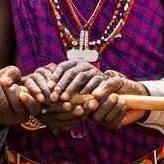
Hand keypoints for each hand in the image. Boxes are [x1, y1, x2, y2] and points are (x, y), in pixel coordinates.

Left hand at [0, 66, 39, 125]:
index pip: (34, 107)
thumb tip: (5, 82)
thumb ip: (12, 73)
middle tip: (0, 79)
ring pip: (2, 106)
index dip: (29, 101)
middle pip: (16, 105)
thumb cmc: (11, 79)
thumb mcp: (14, 73)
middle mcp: (21, 116)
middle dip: (7, 90)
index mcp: (31, 106)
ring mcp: (8, 119)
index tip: (22, 91)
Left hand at [24, 61, 147, 129]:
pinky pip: (103, 83)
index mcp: (77, 64)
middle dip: (63, 85)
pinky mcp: (113, 80)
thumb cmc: (90, 93)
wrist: (118, 93)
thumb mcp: (76, 92)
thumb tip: (45, 97)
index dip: (55, 77)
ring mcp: (99, 72)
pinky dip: (97, 89)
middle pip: (72, 72)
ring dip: (75, 88)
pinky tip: (90, 97)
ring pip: (84, 76)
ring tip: (67, 99)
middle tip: (56, 97)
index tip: (48, 89)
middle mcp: (87, 65)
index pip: (63, 67)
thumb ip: (64, 91)